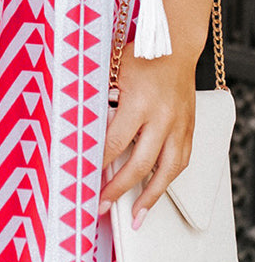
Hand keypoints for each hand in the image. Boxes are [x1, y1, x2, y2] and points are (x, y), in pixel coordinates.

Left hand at [99, 44, 196, 227]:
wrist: (176, 45)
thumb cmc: (138, 57)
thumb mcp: (109, 71)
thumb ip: (95, 99)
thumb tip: (71, 126)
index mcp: (139, 103)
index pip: (114, 143)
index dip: (97, 165)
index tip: (82, 181)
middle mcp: (163, 117)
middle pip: (141, 164)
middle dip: (119, 188)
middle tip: (101, 205)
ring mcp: (179, 125)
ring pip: (168, 169)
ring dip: (151, 196)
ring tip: (136, 216)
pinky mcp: (189, 128)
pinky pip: (181, 161)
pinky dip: (167, 180)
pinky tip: (155, 194)